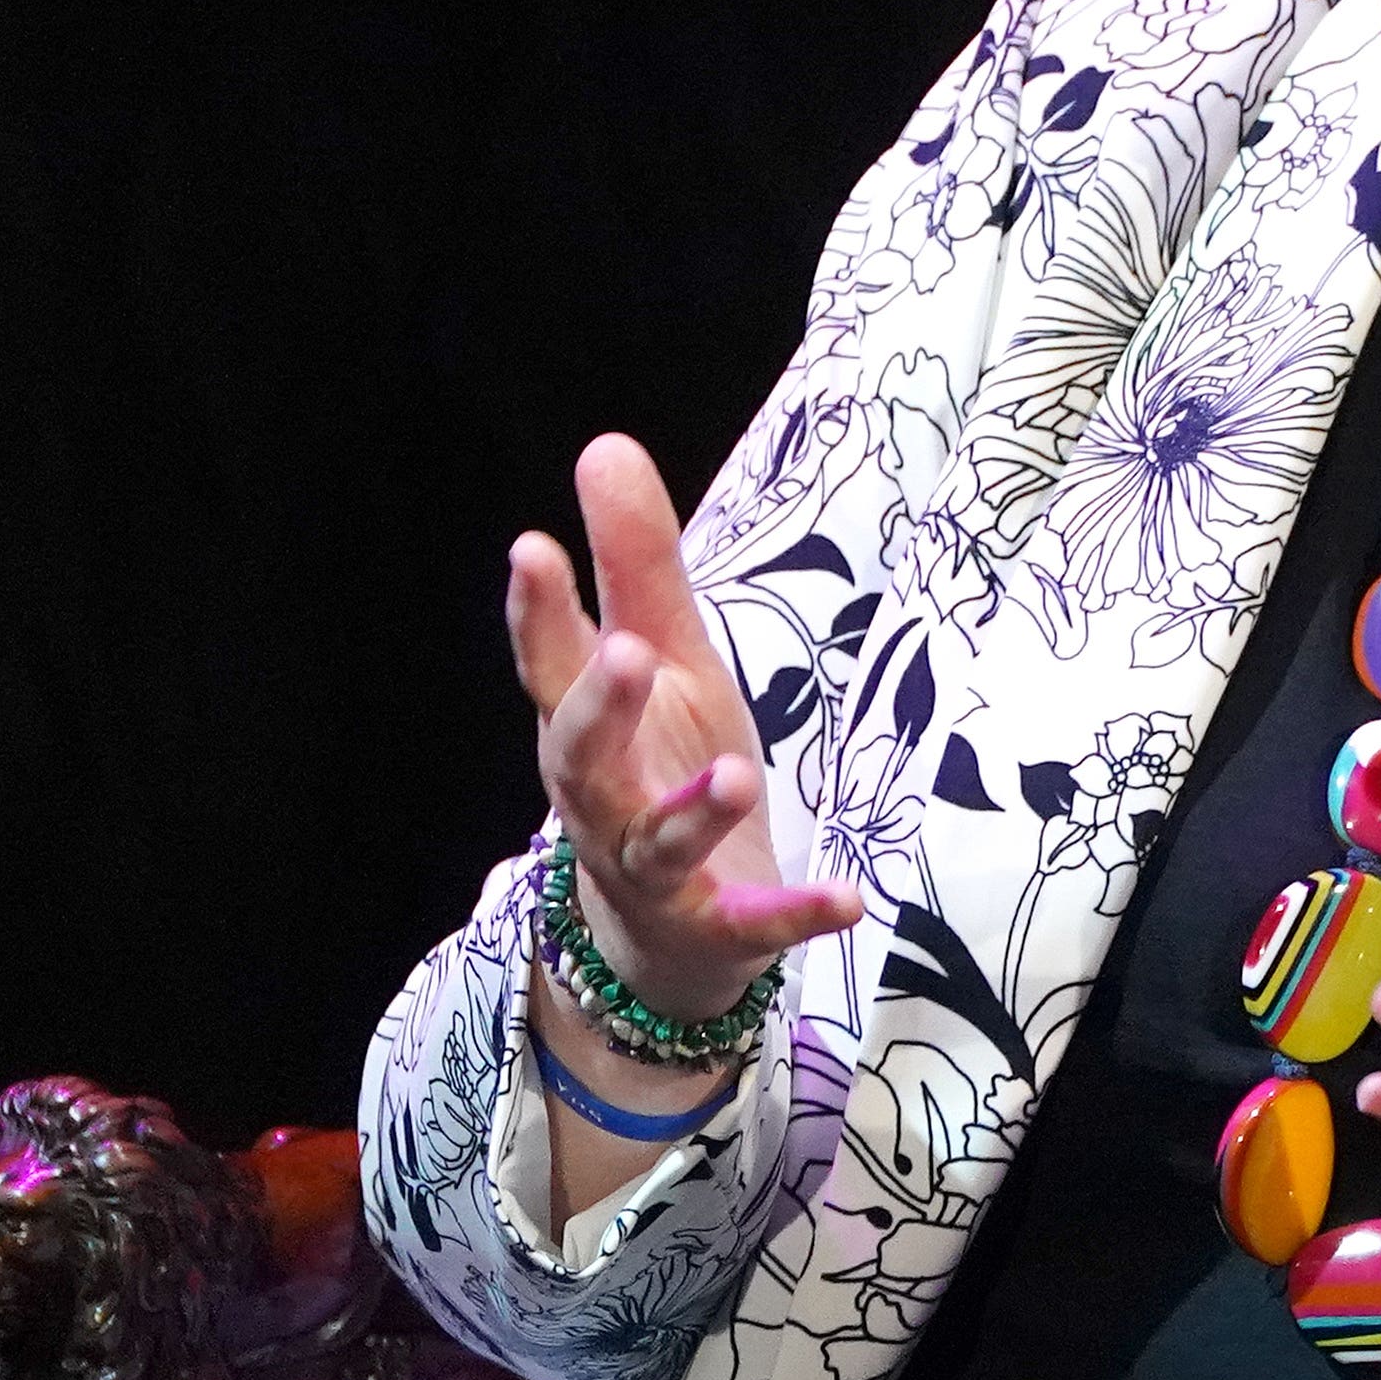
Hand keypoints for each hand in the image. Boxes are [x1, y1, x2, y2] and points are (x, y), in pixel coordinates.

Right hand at [511, 434, 867, 1024]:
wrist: (670, 934)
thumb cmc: (660, 768)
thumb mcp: (664, 660)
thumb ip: (636, 565)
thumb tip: (604, 445)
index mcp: (587, 726)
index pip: (551, 664)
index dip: (538, 612)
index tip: (531, 547)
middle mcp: (603, 799)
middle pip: (580, 758)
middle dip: (599, 709)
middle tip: (626, 655)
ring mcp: (654, 871)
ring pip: (657, 843)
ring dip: (693, 811)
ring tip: (736, 774)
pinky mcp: (714, 927)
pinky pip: (750, 923)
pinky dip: (795, 913)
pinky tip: (848, 897)